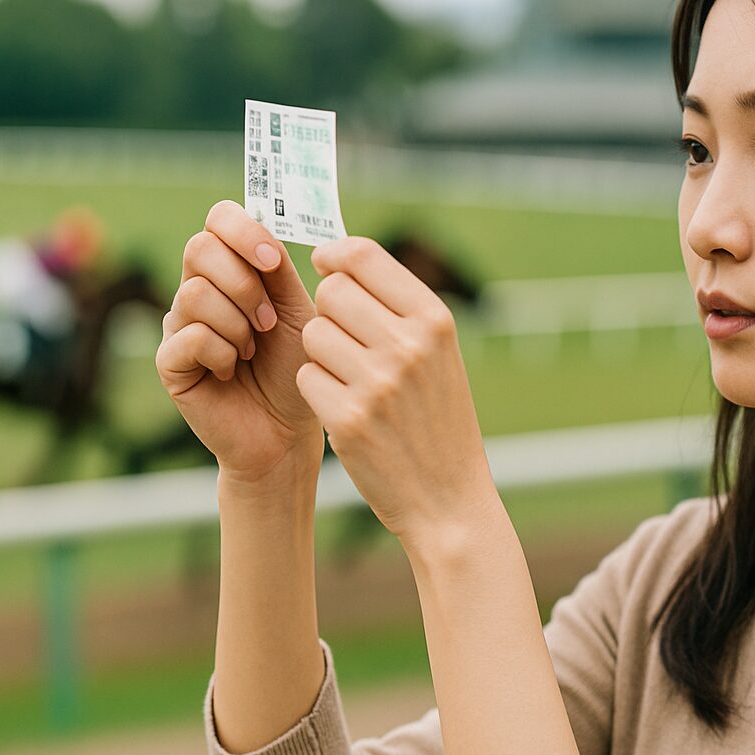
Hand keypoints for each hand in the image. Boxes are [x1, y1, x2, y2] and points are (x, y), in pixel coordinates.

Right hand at [156, 200, 321, 479]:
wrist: (286, 430)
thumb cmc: (294, 368)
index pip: (219, 219)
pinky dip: (222, 353)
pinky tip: (233, 371)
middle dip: (244, 284)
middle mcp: (199, 289)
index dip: (243, 232)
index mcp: (232, 269)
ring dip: (238, 325)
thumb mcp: (296, 312)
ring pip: (196, 293)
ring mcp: (179, 324)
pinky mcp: (169, 361)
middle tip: (267, 322)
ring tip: (251, 352)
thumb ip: (278, 272)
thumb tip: (262, 232)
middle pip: (199, 247)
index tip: (272, 263)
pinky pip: (190, 336)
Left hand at [297, 235, 498, 551]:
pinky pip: (305, 377)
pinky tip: (343, 408)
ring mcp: (377, 383)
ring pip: (313, 334)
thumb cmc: (437, 418)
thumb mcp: (438, 353)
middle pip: (332, 292)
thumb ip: (396, 305)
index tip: (325, 265)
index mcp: (435, 320)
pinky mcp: (347, 420)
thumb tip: (336, 259)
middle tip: (346, 340)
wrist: (448, 499)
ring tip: (350, 379)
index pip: (364, 256)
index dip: (334, 256)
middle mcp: (408, 345)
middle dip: (329, 311)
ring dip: (321, 353)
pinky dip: (316, 390)